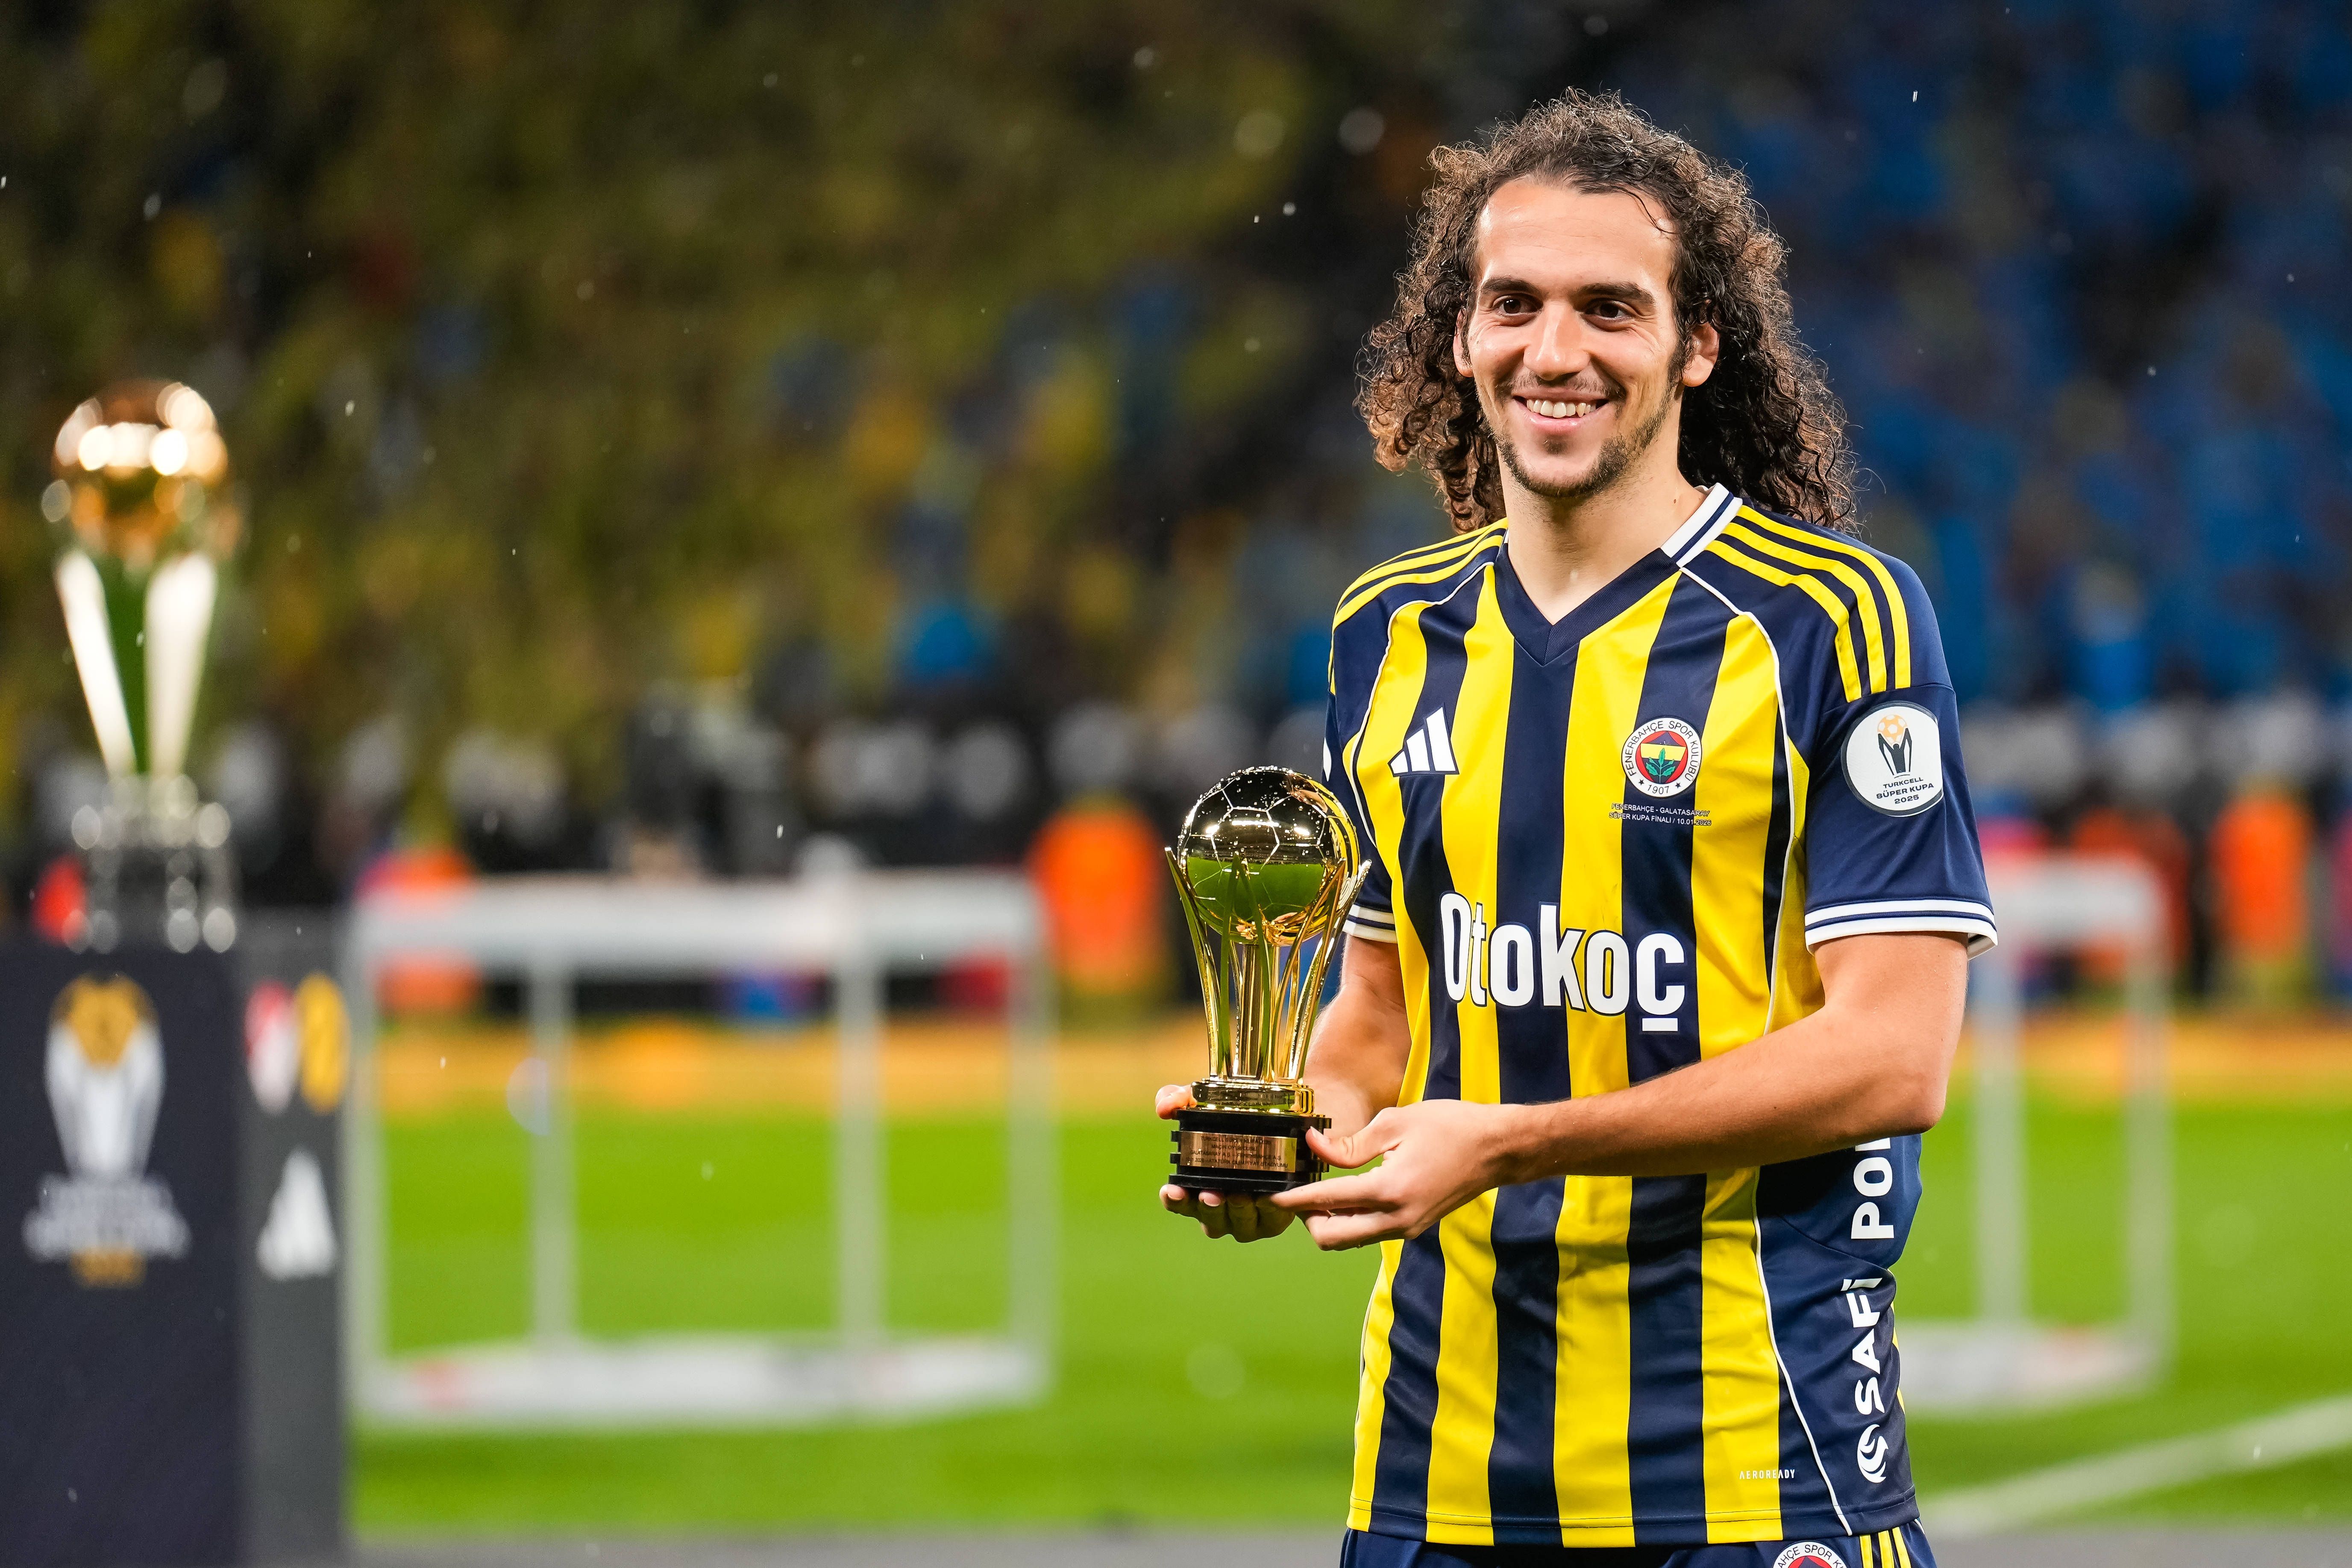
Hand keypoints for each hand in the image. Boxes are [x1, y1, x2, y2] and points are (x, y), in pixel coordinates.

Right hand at [1154, 1082, 1296, 1242]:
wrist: (1286, 1117)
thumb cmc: (1239, 1116)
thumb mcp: (1208, 1101)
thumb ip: (1181, 1098)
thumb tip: (1164, 1107)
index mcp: (1199, 1188)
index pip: (1179, 1201)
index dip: (1174, 1199)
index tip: (1171, 1189)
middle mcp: (1221, 1207)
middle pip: (1208, 1218)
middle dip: (1208, 1208)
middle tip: (1209, 1193)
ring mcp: (1248, 1215)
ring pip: (1238, 1224)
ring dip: (1237, 1211)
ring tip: (1239, 1195)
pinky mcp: (1276, 1216)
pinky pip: (1269, 1220)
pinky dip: (1267, 1211)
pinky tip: (1265, 1198)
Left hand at [1271, 1098, 1518, 1249]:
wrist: (1496, 1149)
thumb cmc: (1449, 1127)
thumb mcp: (1395, 1122)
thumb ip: (1350, 1143)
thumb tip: (1313, 1146)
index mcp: (1389, 1191)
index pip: (1327, 1202)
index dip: (1293, 1201)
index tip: (1271, 1197)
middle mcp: (1396, 1220)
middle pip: (1332, 1239)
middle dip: (1307, 1220)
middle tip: (1297, 1194)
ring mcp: (1406, 1229)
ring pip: (1350, 1241)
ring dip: (1328, 1224)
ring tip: (1318, 1194)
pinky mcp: (1413, 1228)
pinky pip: (1369, 1233)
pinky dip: (1350, 1222)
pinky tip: (1346, 1197)